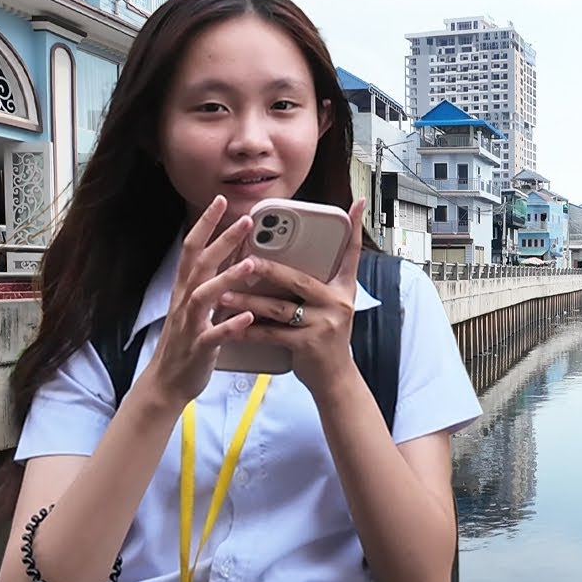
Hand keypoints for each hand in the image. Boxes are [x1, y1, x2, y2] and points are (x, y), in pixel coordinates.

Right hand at [144, 195, 256, 403]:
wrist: (168, 382)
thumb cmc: (189, 341)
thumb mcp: (201, 306)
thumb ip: (217, 282)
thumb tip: (241, 255)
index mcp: (186, 289)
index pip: (192, 248)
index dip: (204, 224)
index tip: (220, 200)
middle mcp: (185, 301)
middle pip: (200, 263)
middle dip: (222, 240)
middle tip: (246, 220)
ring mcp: (190, 324)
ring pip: (205, 295)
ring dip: (228, 278)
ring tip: (252, 264)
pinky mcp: (198, 348)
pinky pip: (213, 335)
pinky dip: (229, 325)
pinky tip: (247, 316)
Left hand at [217, 199, 366, 390]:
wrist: (335, 379)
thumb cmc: (325, 339)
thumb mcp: (331, 308)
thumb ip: (317, 285)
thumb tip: (287, 261)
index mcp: (343, 289)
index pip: (351, 253)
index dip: (354, 227)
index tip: (357, 202)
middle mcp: (338, 303)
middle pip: (299, 279)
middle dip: (269, 268)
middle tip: (244, 258)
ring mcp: (325, 324)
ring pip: (279, 307)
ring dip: (248, 300)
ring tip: (224, 293)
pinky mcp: (309, 345)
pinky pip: (272, 334)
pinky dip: (249, 330)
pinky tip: (231, 326)